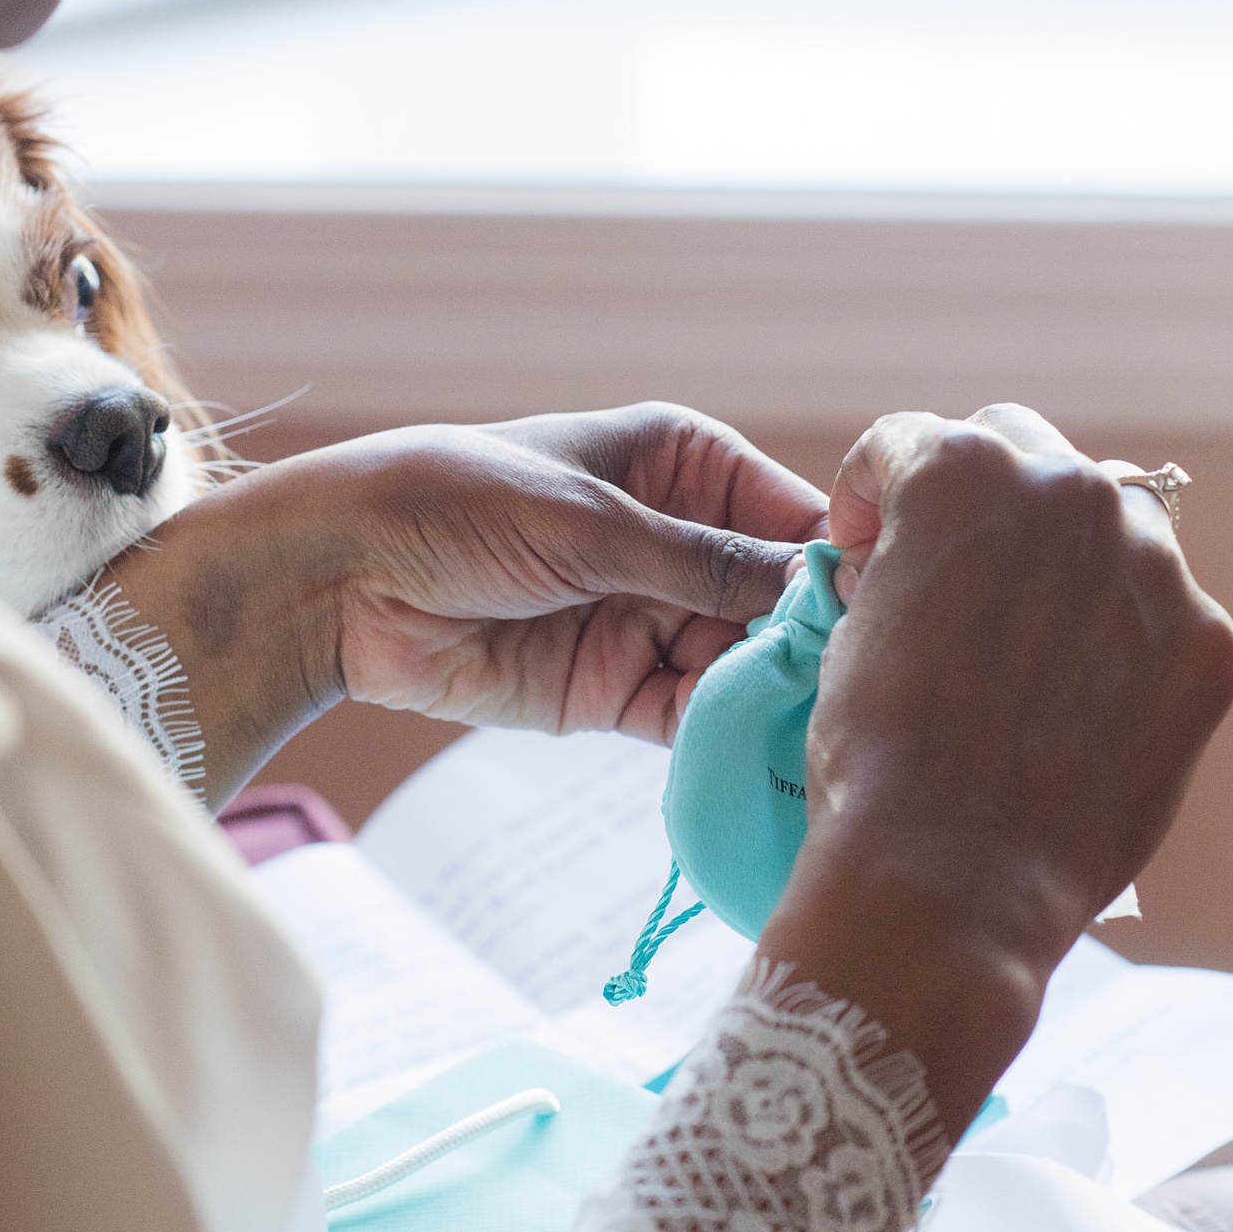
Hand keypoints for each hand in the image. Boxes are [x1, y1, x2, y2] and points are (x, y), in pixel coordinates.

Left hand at [109, 403, 825, 803]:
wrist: (341, 576)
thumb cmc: (461, 503)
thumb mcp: (590, 523)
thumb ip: (702, 564)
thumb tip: (811, 590)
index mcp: (685, 465)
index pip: (791, 517)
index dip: (839, 568)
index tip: (891, 620)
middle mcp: (681, 541)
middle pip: (778, 601)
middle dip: (818, 649)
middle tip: (873, 701)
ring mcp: (650, 618)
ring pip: (744, 665)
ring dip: (779, 703)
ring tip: (836, 745)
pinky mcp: (614, 690)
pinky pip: (690, 718)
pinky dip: (725, 741)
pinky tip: (771, 766)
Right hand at [759, 403, 1232, 1136]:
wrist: (953, 879)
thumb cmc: (878, 755)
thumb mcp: (854, 627)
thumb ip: (904, 565)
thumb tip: (917, 566)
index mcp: (962, 472)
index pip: (910, 439)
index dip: (870, 495)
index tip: (866, 544)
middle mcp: (1069, 492)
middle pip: (1021, 452)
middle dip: (976, 500)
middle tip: (950, 573)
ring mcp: (1152, 566)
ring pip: (1105, 522)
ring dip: (1059, 558)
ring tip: (1022, 642)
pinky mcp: (1203, 642)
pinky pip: (1155, 611)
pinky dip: (1116, 639)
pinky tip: (1073, 702)